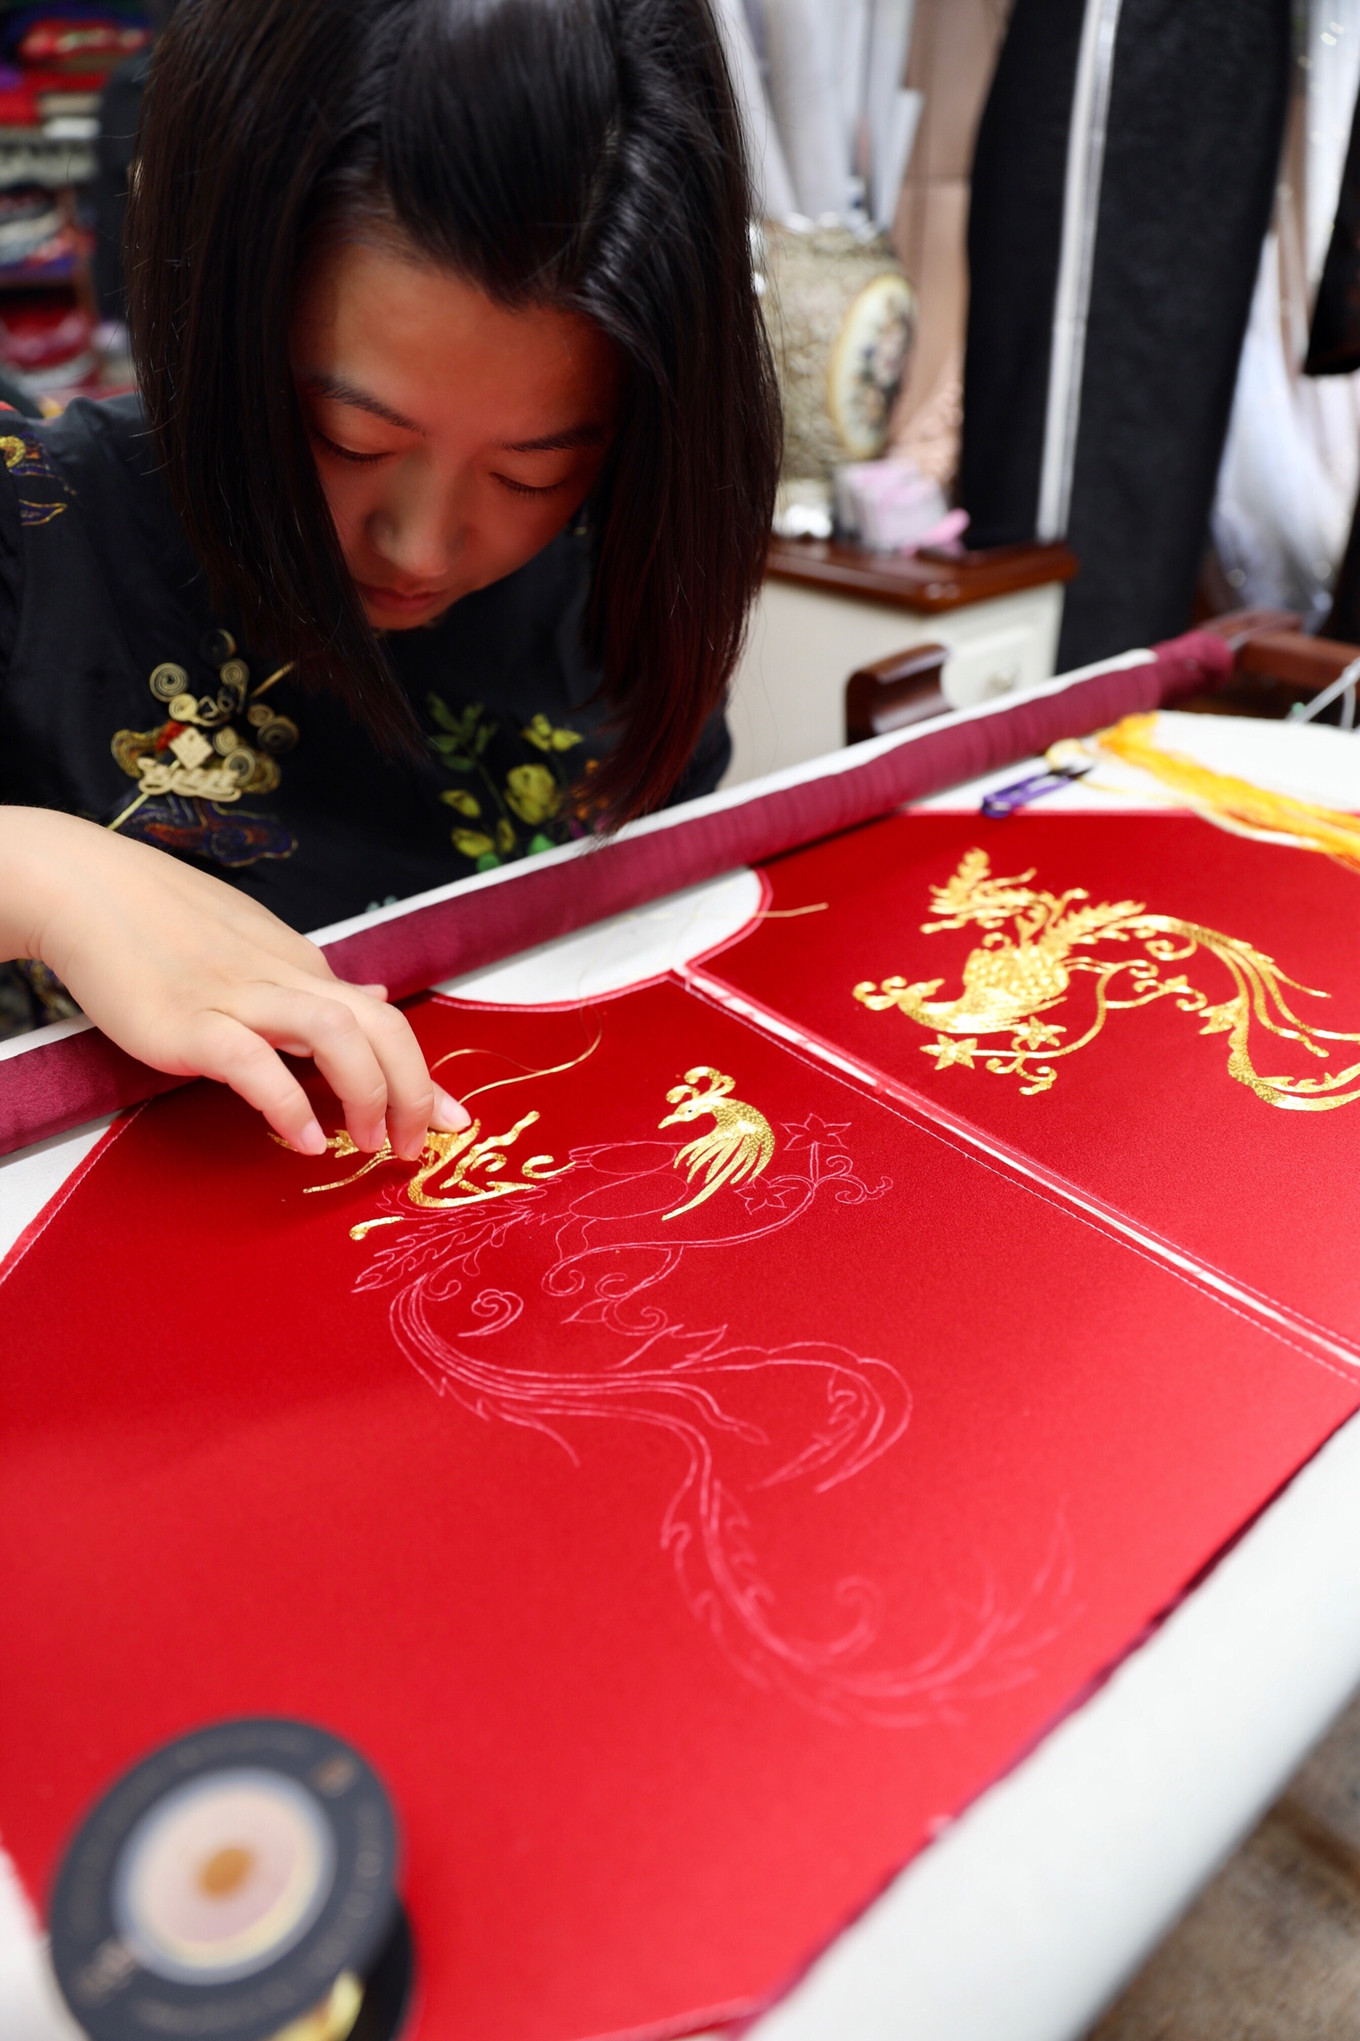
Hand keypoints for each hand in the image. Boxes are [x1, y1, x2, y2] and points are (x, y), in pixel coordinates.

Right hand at [5, 807, 468, 1156]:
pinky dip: (286, 1102)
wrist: (88, 890)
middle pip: (379, 1029)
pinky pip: (253, 1062)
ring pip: (334, 1035)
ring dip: (365, 1093)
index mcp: (302, 968)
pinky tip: (299, 1138)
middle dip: (413, 1091)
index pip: (384, 1022)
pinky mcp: (189, 1024)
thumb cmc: (167, 923)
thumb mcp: (261, 949)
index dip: (425, 1076)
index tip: (454, 1120)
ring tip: (364, 1142)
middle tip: (411, 1144)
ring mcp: (237, 999)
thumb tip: (371, 1002)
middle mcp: (284, 980)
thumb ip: (317, 986)